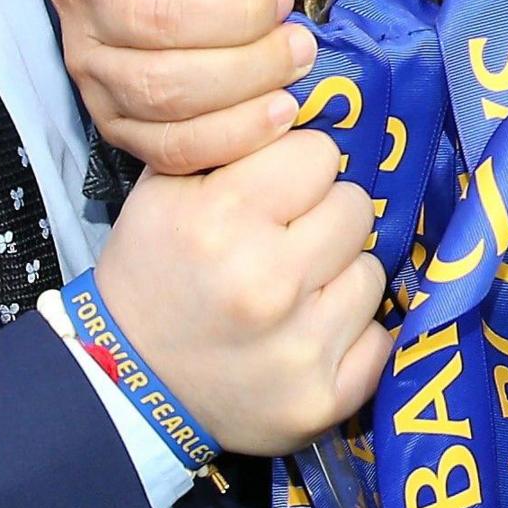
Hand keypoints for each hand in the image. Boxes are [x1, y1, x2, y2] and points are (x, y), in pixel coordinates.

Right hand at [48, 0, 311, 175]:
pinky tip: (276, 111)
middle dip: (234, 20)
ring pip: (158, 86)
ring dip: (243, 76)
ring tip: (295, 55)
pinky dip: (230, 136)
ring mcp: (92, 58)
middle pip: (146, 18)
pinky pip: (164, 145)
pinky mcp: (117, 118)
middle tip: (287, 8)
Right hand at [94, 126, 387, 456]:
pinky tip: (309, 333)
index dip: (297, 169)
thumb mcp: (164, 190)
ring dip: (340, 275)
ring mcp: (301, 346)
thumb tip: (304, 108)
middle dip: (324, 218)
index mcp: (225, 219)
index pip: (319, 154)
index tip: (275, 193)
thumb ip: (233, 142)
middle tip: (286, 242)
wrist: (127, 381)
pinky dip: (353, 333)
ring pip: (373, 270)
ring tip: (293, 291)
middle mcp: (269, 281)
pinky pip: (380, 336)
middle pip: (355, 207)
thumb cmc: (151, 273)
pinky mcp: (324, 399)